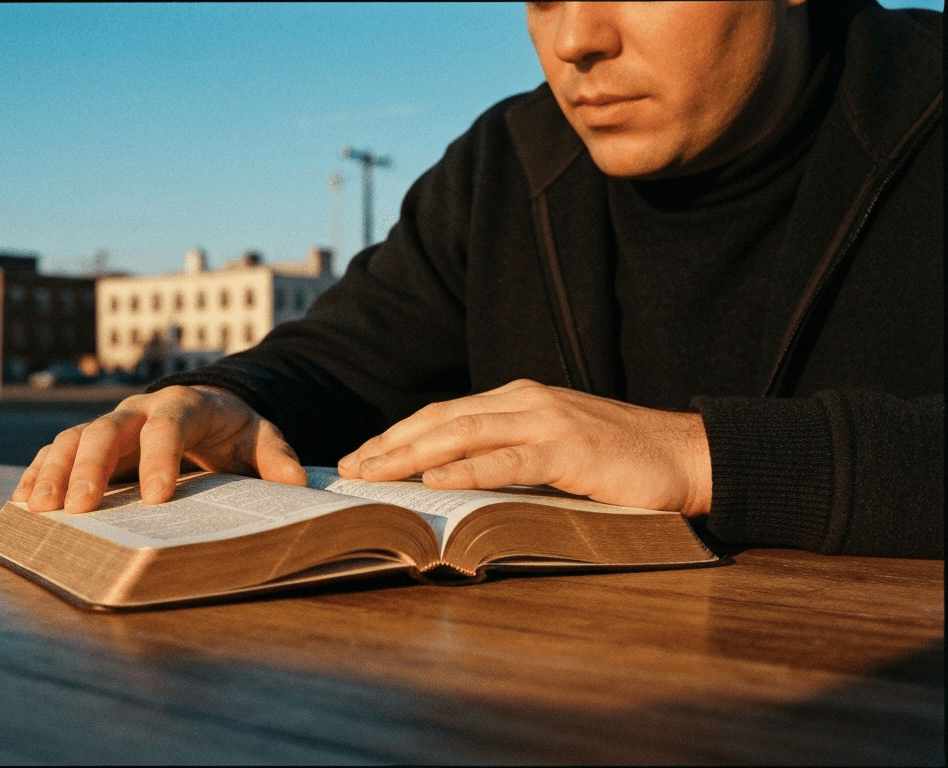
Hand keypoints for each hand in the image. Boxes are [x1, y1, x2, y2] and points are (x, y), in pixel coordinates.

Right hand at [11, 385, 307, 513]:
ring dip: (54, 472)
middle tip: (79, 508)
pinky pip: (57, 451)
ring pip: (74, 439)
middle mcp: (139, 409)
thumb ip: (276, 458)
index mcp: (185, 405)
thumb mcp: (260, 438)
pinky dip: (38, 473)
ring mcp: (111, 423)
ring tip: (39, 510)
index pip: (169, 427)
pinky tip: (22, 502)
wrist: (204, 408)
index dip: (161, 460)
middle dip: (90, 468)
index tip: (158, 500)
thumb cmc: (232, 430)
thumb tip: (295, 487)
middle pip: (107, 430)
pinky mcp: (91, 440)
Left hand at [336, 379, 711, 513]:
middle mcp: (525, 400)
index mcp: (518, 398)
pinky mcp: (569, 449)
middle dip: (388, 444)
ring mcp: (547, 421)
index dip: (397, 434)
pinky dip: (467, 468)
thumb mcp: (554, 448)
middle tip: (349, 469)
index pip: (442, 414)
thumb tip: (453, 481)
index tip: (359, 456)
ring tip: (373, 474)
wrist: (687, 454)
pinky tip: (434, 479)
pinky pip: (507, 459)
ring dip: (411, 455)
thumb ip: (509, 455)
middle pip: (440, 420)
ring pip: (462, 434)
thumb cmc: (618, 458)